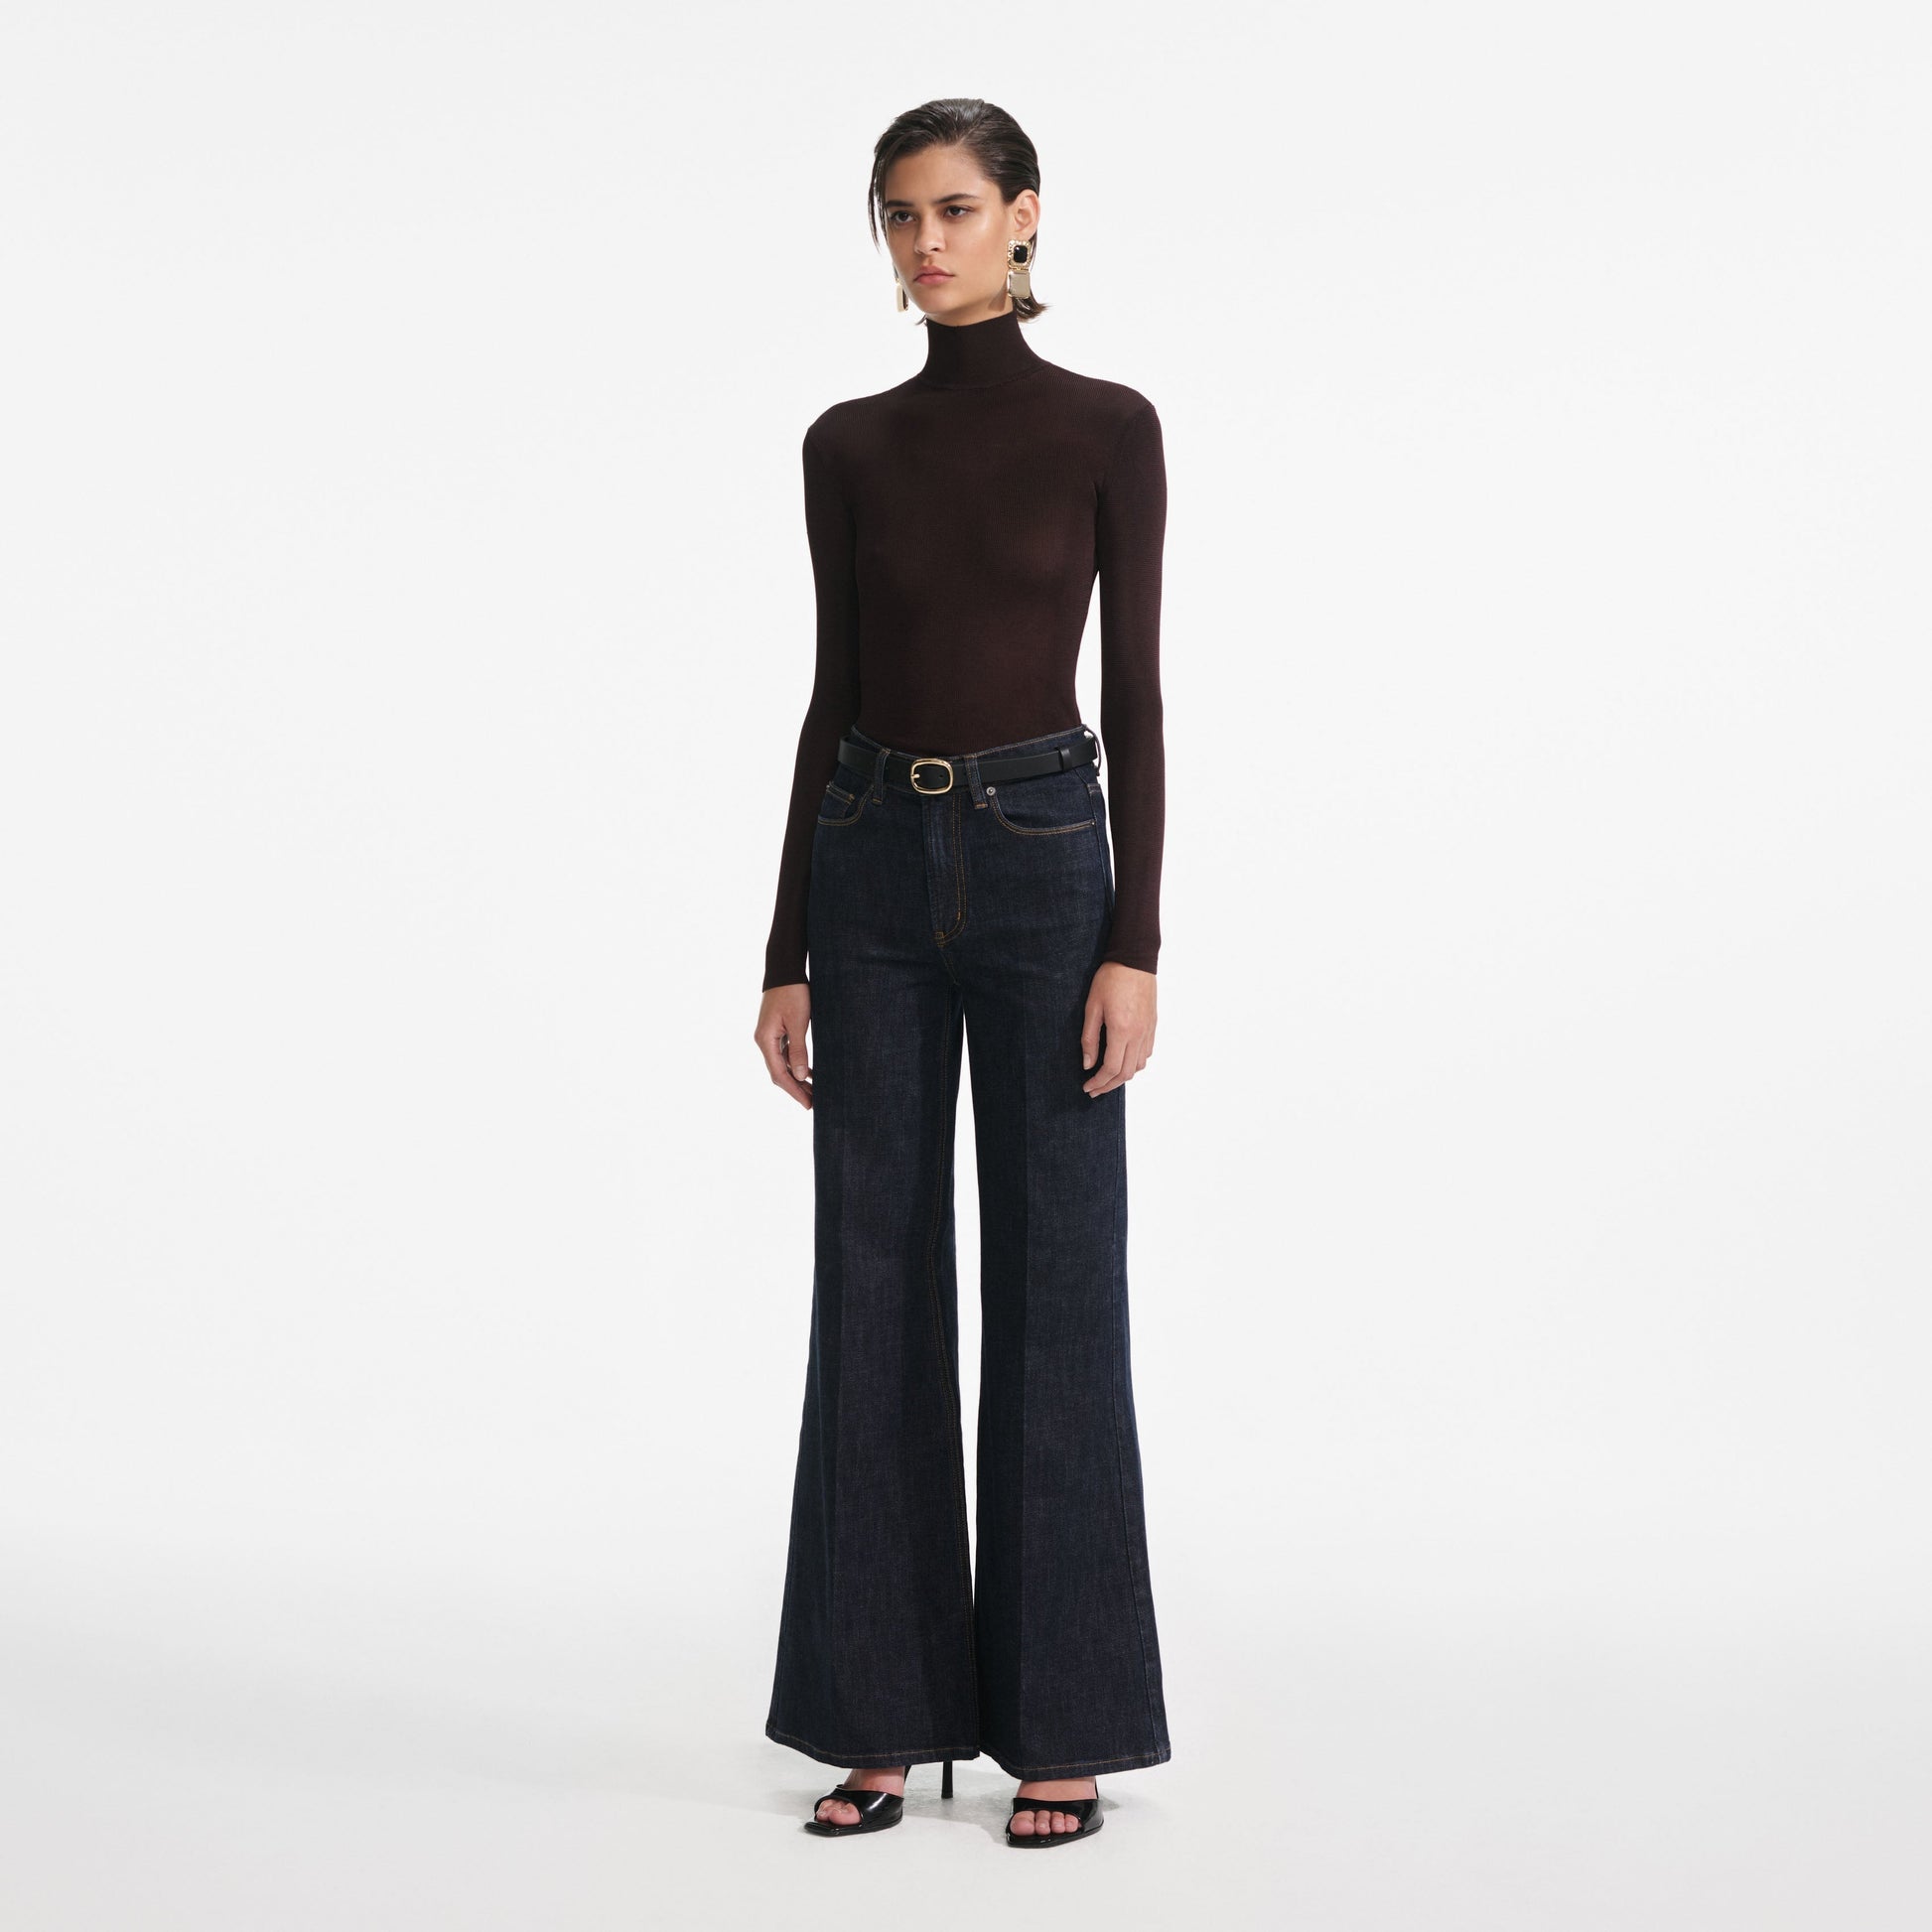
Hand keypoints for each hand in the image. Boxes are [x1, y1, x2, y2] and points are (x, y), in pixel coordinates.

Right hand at [756, 982, 813, 1108]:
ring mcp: (769, 1036)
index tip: (808, 1104)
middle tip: (814, 1102)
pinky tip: (807, 1072)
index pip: (779, 1074)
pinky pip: (784, 1053)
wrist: (785, 970)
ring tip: (814, 1091)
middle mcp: (764, 1040)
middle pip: (778, 1072)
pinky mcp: (776, 1030)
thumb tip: (798, 1076)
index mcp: (766, 1040)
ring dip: (797, 1077)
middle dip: (796, 1088)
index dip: (794, 1091)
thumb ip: (798, 1050)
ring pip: (782, 1064)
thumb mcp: (798, 1022)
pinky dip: (795, 1064)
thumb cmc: (793, 992)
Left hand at [1081, 962, 1155, 1095]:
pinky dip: (1135, 1063)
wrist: (1134, 960)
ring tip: (1107, 1077)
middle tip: (1094, 1089)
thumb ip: (1089, 1038)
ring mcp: (1148, 1030)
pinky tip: (1123, 1060)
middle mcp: (1138, 1034)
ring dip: (1123, 1076)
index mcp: (1121, 1031)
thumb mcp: (1092, 1007)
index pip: (1111, 1068)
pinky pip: (1147, 1053)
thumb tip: (1088, 1064)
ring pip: (1138, 1065)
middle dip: (1109, 1085)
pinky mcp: (1152, 1025)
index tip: (1087, 1087)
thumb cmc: (1110, 980)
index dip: (1098, 1082)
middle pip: (1126, 1073)